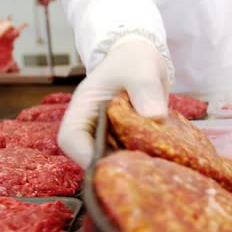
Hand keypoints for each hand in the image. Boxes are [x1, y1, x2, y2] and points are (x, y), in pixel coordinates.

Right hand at [58, 37, 169, 168]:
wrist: (145, 60)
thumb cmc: (136, 60)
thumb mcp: (142, 70)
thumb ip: (146, 90)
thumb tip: (155, 116)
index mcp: (83, 108)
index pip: (71, 138)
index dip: (86, 155)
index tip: (112, 164)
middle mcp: (92, 127)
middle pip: (90, 156)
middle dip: (112, 167)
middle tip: (140, 171)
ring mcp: (108, 136)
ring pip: (111, 160)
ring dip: (129, 166)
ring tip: (152, 168)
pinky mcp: (124, 141)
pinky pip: (129, 156)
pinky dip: (142, 161)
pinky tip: (160, 161)